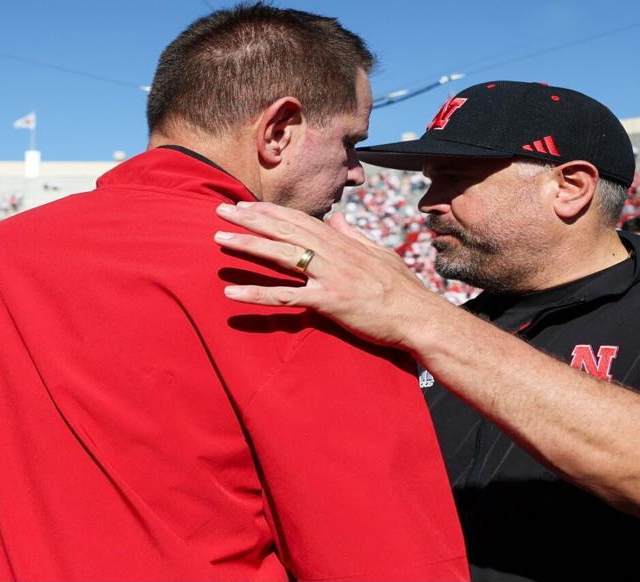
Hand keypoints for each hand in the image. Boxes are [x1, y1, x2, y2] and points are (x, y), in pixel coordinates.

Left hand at [213, 200, 450, 350]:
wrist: (420, 317)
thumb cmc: (404, 290)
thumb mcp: (381, 254)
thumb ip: (356, 236)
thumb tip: (338, 219)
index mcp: (345, 243)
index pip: (301, 221)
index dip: (272, 212)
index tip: (247, 205)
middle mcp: (335, 254)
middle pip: (286, 231)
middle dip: (251, 219)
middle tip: (221, 212)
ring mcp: (331, 276)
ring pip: (282, 255)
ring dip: (248, 246)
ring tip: (219, 239)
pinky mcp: (330, 301)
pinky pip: (286, 297)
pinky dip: (257, 293)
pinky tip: (232, 292)